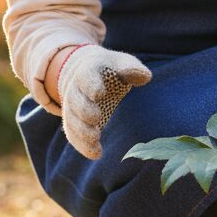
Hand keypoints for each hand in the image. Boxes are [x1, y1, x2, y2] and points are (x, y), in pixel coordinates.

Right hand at [56, 44, 151, 158]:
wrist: (86, 73)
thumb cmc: (111, 69)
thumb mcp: (121, 62)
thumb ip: (131, 68)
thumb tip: (145, 77)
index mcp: (87, 71)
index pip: (86, 77)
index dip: (91, 84)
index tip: (99, 93)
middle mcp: (75, 90)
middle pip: (75, 101)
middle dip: (84, 110)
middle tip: (96, 117)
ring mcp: (71, 107)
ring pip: (72, 121)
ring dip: (82, 131)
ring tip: (95, 140)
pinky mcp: (73, 122)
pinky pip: (73, 135)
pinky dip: (82, 145)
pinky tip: (96, 154)